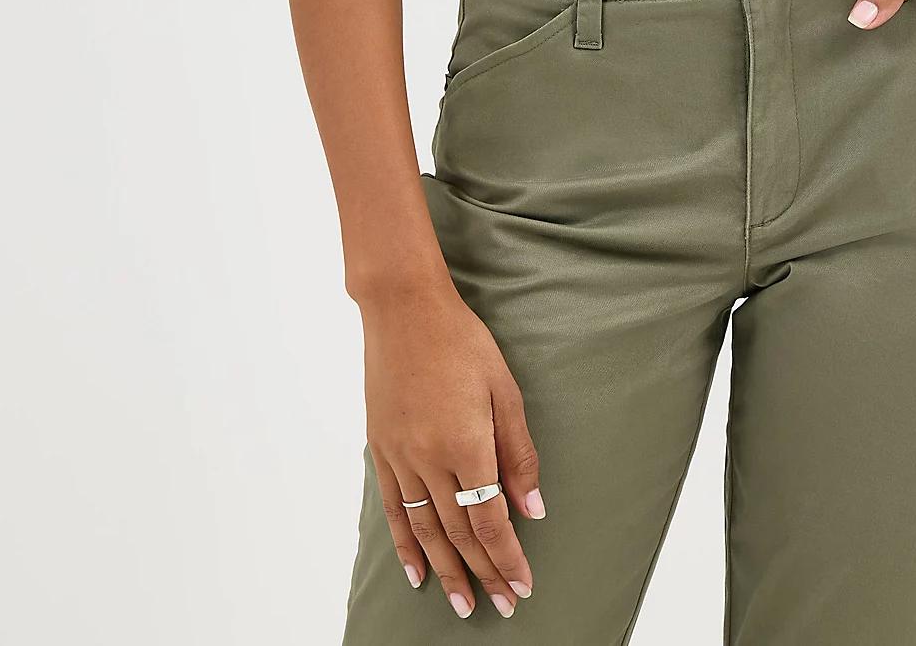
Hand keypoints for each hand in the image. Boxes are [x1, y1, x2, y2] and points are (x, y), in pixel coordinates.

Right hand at [360, 276, 543, 617]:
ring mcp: (400, 457)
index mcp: (465, 445)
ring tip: (463, 604)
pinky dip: (406, 545)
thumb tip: (533, 508)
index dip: (507, 558)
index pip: (490, 520)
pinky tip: (418, 572)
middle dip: (484, 573)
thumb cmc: (461, 341)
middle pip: (459, 533)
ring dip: (447, 572)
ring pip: (426, 530)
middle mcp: (429, 460)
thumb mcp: (504, 389)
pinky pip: (395, 510)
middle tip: (503, 605)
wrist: (403, 310)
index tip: (522, 585)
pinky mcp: (382, 450)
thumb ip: (518, 453)